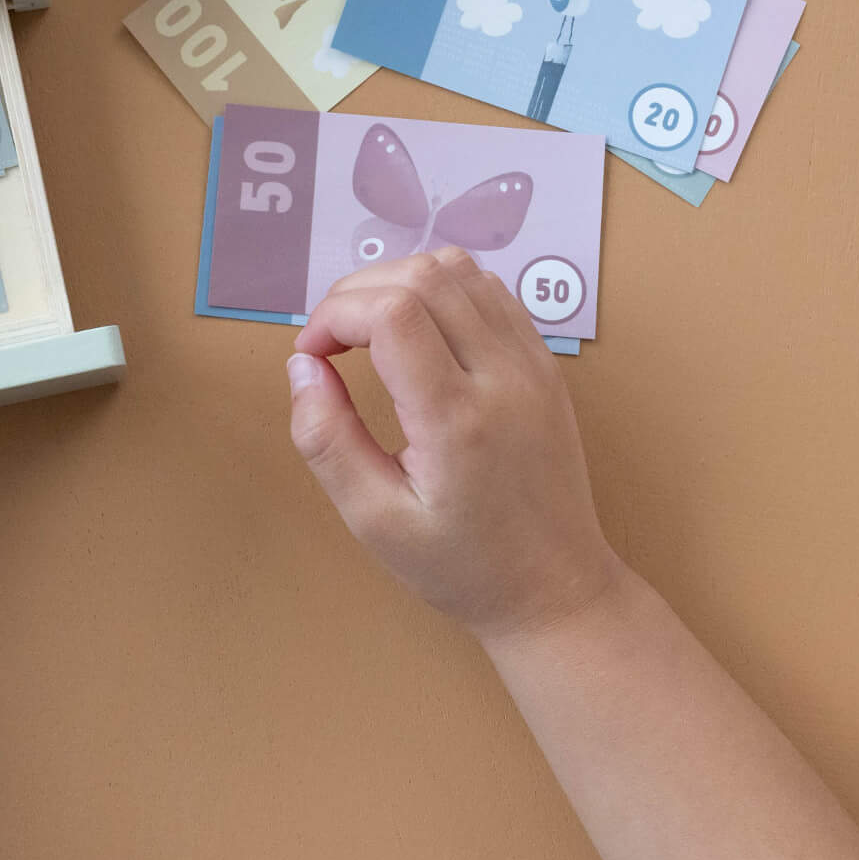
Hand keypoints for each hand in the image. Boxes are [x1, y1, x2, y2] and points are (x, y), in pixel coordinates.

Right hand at [287, 245, 621, 641]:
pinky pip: (489, 288)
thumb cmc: (463, 565)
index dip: (335, 315)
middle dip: (356, 293)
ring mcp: (532, 363)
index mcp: (457, 420)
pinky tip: (419, 332)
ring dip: (399, 282)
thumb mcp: (374, 520)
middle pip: (420, 276)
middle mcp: (503, 377)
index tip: (312, 354)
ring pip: (457, 268)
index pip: (391, 312)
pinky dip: (441, 289)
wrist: (556, 590)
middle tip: (332, 342)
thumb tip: (302, 366)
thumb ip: (326, 439)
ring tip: (371, 331)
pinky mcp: (545, 362)